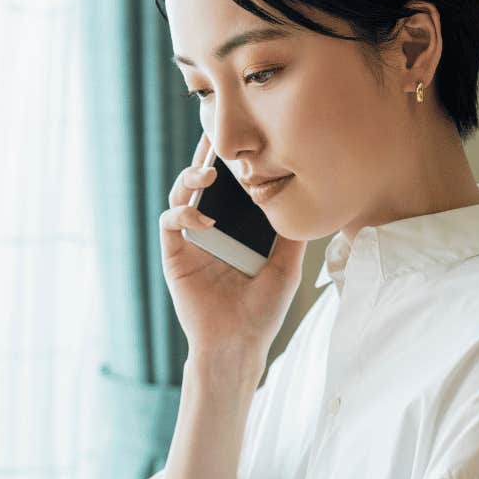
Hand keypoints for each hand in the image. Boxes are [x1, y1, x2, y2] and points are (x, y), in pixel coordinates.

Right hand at [159, 131, 308, 359]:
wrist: (238, 344)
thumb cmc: (262, 311)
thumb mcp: (287, 268)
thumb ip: (291, 235)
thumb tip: (308, 200)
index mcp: (235, 229)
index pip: (230, 186)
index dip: (232, 162)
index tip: (243, 138)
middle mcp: (210, 229)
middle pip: (202, 181)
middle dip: (205, 155)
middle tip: (215, 134)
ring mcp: (190, 241)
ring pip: (180, 194)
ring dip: (190, 177)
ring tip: (208, 171)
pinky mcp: (174, 255)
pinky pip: (170, 222)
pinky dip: (183, 212)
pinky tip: (203, 217)